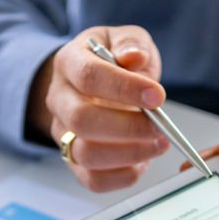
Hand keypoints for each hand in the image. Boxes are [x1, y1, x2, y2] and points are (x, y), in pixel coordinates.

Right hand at [27, 26, 169, 191]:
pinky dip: (123, 176)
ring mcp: (63, 134)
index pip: (89, 77)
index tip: (157, 95)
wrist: (91, 83)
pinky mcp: (74, 161)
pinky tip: (143, 160)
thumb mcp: (122, 39)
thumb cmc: (111, 61)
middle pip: (81, 120)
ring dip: (129, 154)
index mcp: (68, 63)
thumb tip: (135, 58)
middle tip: (159, 127)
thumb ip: (131, 44)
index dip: (124, 88)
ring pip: (85, 155)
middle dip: (128, 128)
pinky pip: (93, 180)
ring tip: (158, 144)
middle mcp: (59, 100)